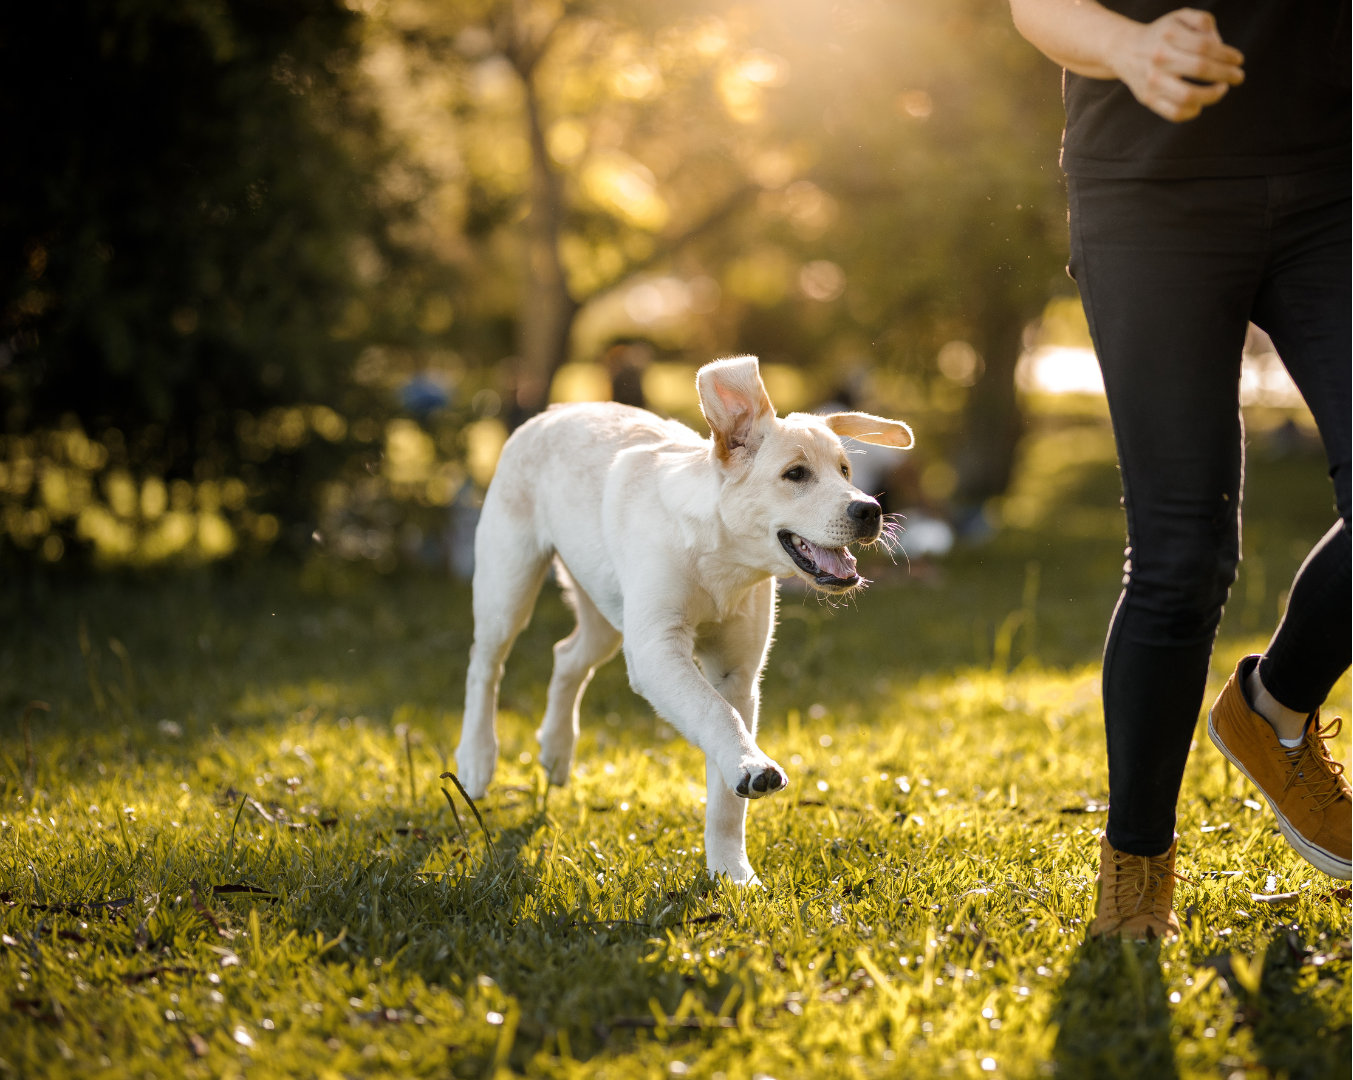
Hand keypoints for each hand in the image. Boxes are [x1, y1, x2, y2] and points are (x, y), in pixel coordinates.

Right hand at [1110, 8, 1243, 121]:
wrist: (1125, 50)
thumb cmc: (1161, 34)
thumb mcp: (1179, 17)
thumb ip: (1203, 21)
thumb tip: (1219, 44)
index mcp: (1169, 35)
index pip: (1205, 47)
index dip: (1227, 55)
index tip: (1238, 61)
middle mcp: (1159, 59)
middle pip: (1199, 68)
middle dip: (1226, 74)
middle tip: (1238, 77)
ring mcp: (1152, 82)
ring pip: (1188, 96)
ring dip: (1212, 96)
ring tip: (1222, 90)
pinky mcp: (1148, 99)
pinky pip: (1174, 113)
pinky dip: (1193, 111)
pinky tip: (1200, 103)